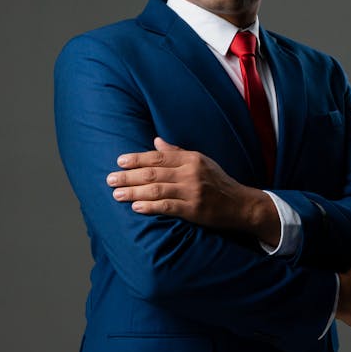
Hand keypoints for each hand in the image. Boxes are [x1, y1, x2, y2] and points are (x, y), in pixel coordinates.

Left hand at [106, 137, 280, 244]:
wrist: (241, 205)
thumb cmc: (218, 182)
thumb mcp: (201, 162)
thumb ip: (178, 153)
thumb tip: (156, 141)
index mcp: (192, 159)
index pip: (159, 156)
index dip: (137, 158)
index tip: (119, 161)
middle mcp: (191, 173)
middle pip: (154, 172)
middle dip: (129, 176)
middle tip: (109, 179)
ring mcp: (193, 192)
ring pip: (157, 189)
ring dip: (134, 192)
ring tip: (117, 194)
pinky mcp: (195, 210)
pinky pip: (168, 207)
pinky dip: (150, 206)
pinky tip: (136, 207)